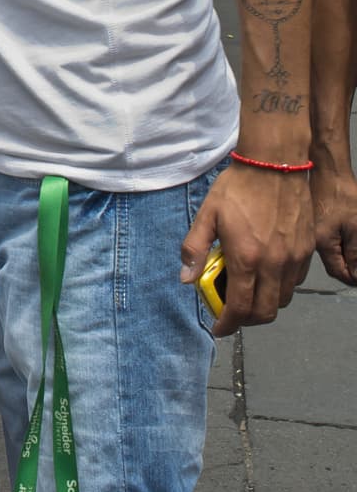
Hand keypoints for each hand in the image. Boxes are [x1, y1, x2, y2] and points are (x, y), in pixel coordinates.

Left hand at [180, 165, 313, 336]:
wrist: (274, 164)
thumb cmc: (238, 188)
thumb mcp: (207, 214)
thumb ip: (195, 248)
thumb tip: (186, 278)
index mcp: (246, 258)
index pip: (240, 308)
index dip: (228, 324)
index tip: (220, 327)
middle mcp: (273, 264)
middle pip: (264, 312)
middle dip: (246, 320)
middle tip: (232, 312)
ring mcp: (293, 259)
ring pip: (282, 300)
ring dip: (264, 305)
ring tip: (248, 292)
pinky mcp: (306, 251)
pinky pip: (295, 283)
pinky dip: (280, 288)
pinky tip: (266, 274)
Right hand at [312, 164, 356, 284]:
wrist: (328, 169)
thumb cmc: (343, 196)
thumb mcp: (356, 228)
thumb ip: (356, 254)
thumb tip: (355, 277)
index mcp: (322, 245)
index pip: (339, 273)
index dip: (355, 276)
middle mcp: (313, 241)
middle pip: (335, 265)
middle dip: (351, 264)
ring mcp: (312, 231)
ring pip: (333, 253)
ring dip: (347, 253)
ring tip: (355, 237)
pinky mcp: (315, 222)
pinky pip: (329, 241)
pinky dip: (342, 242)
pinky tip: (349, 233)